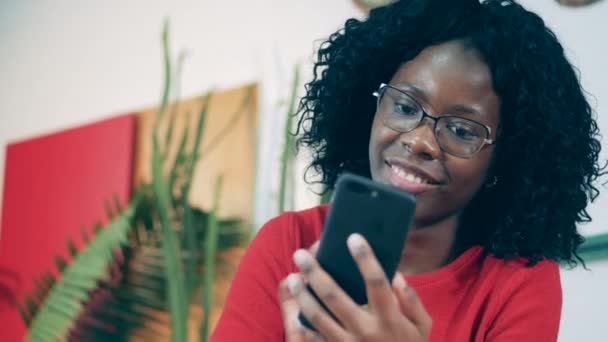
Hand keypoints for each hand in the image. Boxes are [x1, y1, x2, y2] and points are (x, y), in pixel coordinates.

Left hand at [279, 234, 431, 341]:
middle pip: (334, 296)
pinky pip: (314, 338)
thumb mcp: (422, 327)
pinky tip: (294, 307)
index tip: (353, 237)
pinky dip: (301, 323)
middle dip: (315, 272)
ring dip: (302, 295)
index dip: (365, 258)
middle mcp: (365, 330)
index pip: (376, 282)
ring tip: (292, 277)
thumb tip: (395, 275)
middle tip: (300, 253)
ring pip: (317, 316)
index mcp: (389, 318)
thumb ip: (411, 300)